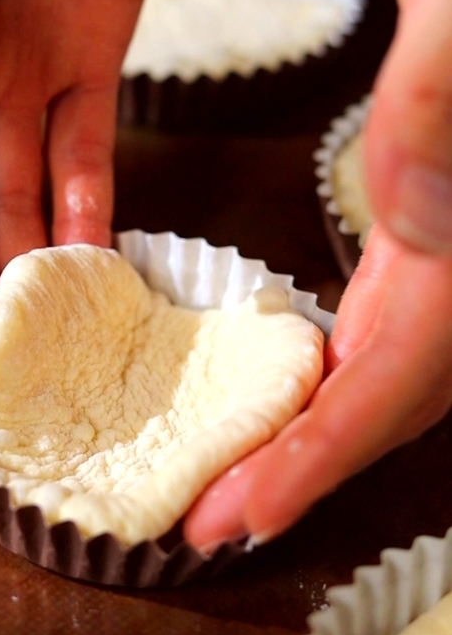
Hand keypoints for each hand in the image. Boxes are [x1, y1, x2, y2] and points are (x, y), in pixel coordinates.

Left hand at [185, 0, 451, 549]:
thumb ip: (437, 108)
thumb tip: (416, 216)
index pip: (392, 380)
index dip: (317, 459)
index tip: (240, 517)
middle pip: (378, 408)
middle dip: (292, 476)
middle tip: (206, 526)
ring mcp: (440, 275)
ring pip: (372, 387)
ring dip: (297, 445)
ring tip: (224, 488)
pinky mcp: (413, 261)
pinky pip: (364, 345)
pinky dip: (311, 391)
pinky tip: (268, 407)